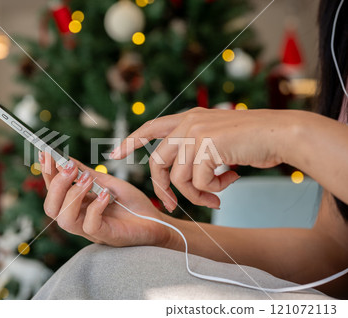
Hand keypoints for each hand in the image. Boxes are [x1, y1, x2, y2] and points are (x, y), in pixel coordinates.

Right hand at [39, 151, 170, 246]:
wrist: (157, 221)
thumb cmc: (132, 204)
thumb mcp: (108, 183)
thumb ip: (87, 174)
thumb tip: (65, 158)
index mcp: (78, 205)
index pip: (53, 192)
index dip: (47, 174)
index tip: (46, 153)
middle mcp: (80, 218)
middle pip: (51, 209)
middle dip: (56, 185)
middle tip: (69, 167)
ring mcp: (91, 230)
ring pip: (65, 219)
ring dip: (73, 195)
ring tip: (88, 179)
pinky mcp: (107, 236)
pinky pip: (90, 226)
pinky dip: (95, 207)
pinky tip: (105, 194)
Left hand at [110, 107, 288, 210]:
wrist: (281, 133)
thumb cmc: (253, 140)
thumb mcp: (219, 139)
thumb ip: (198, 149)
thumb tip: (184, 179)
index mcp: (189, 118)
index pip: (151, 127)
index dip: (132, 141)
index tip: (115, 154)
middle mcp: (189, 123)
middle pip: (158, 162)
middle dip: (163, 190)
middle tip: (172, 206)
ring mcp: (197, 133)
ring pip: (178, 178)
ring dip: (197, 195)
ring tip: (216, 197)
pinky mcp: (207, 147)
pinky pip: (198, 183)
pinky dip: (212, 191)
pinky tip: (231, 181)